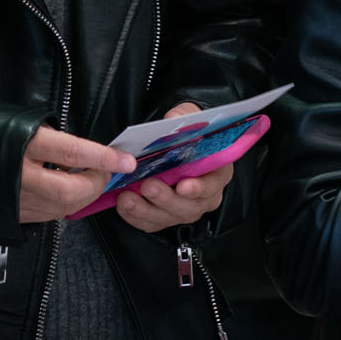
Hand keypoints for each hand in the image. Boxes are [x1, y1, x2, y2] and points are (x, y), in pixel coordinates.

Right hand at [19, 126, 135, 223]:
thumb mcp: (21, 122)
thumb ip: (52, 138)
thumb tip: (82, 152)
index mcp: (22, 144)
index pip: (72, 152)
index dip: (103, 158)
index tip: (126, 161)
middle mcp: (20, 176)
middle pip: (71, 191)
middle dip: (95, 184)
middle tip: (105, 172)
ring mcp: (16, 200)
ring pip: (63, 208)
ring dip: (84, 195)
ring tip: (88, 179)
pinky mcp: (14, 215)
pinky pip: (50, 214)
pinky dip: (66, 204)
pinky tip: (66, 190)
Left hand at [114, 102, 234, 231]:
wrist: (174, 145)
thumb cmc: (186, 134)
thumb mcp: (189, 117)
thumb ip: (183, 117)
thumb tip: (173, 120)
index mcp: (216, 172)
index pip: (212, 185)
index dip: (199, 188)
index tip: (183, 186)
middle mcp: (204, 196)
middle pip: (189, 206)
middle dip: (166, 199)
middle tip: (149, 186)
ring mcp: (184, 209)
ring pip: (168, 217)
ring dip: (146, 210)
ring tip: (128, 198)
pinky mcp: (166, 217)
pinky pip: (151, 223)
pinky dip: (136, 216)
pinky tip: (124, 205)